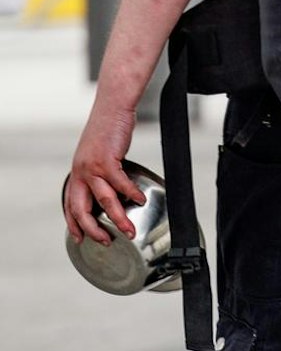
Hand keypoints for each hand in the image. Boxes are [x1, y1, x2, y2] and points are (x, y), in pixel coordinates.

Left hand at [64, 101, 145, 245]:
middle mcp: (80, 172)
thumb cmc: (109, 131)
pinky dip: (131, 193)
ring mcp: (91, 167)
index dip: (73, 223)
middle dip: (92, 229)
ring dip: (117, 218)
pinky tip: (139, 200)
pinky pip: (120, 183)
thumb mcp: (99, 157)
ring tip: (129, 230)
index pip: (70, 204)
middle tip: (106, 241)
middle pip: (80, 208)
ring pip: (103, 200)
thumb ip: (102, 174)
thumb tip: (116, 191)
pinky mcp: (106, 160)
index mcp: (77, 173)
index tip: (79, 238)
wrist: (111, 109)